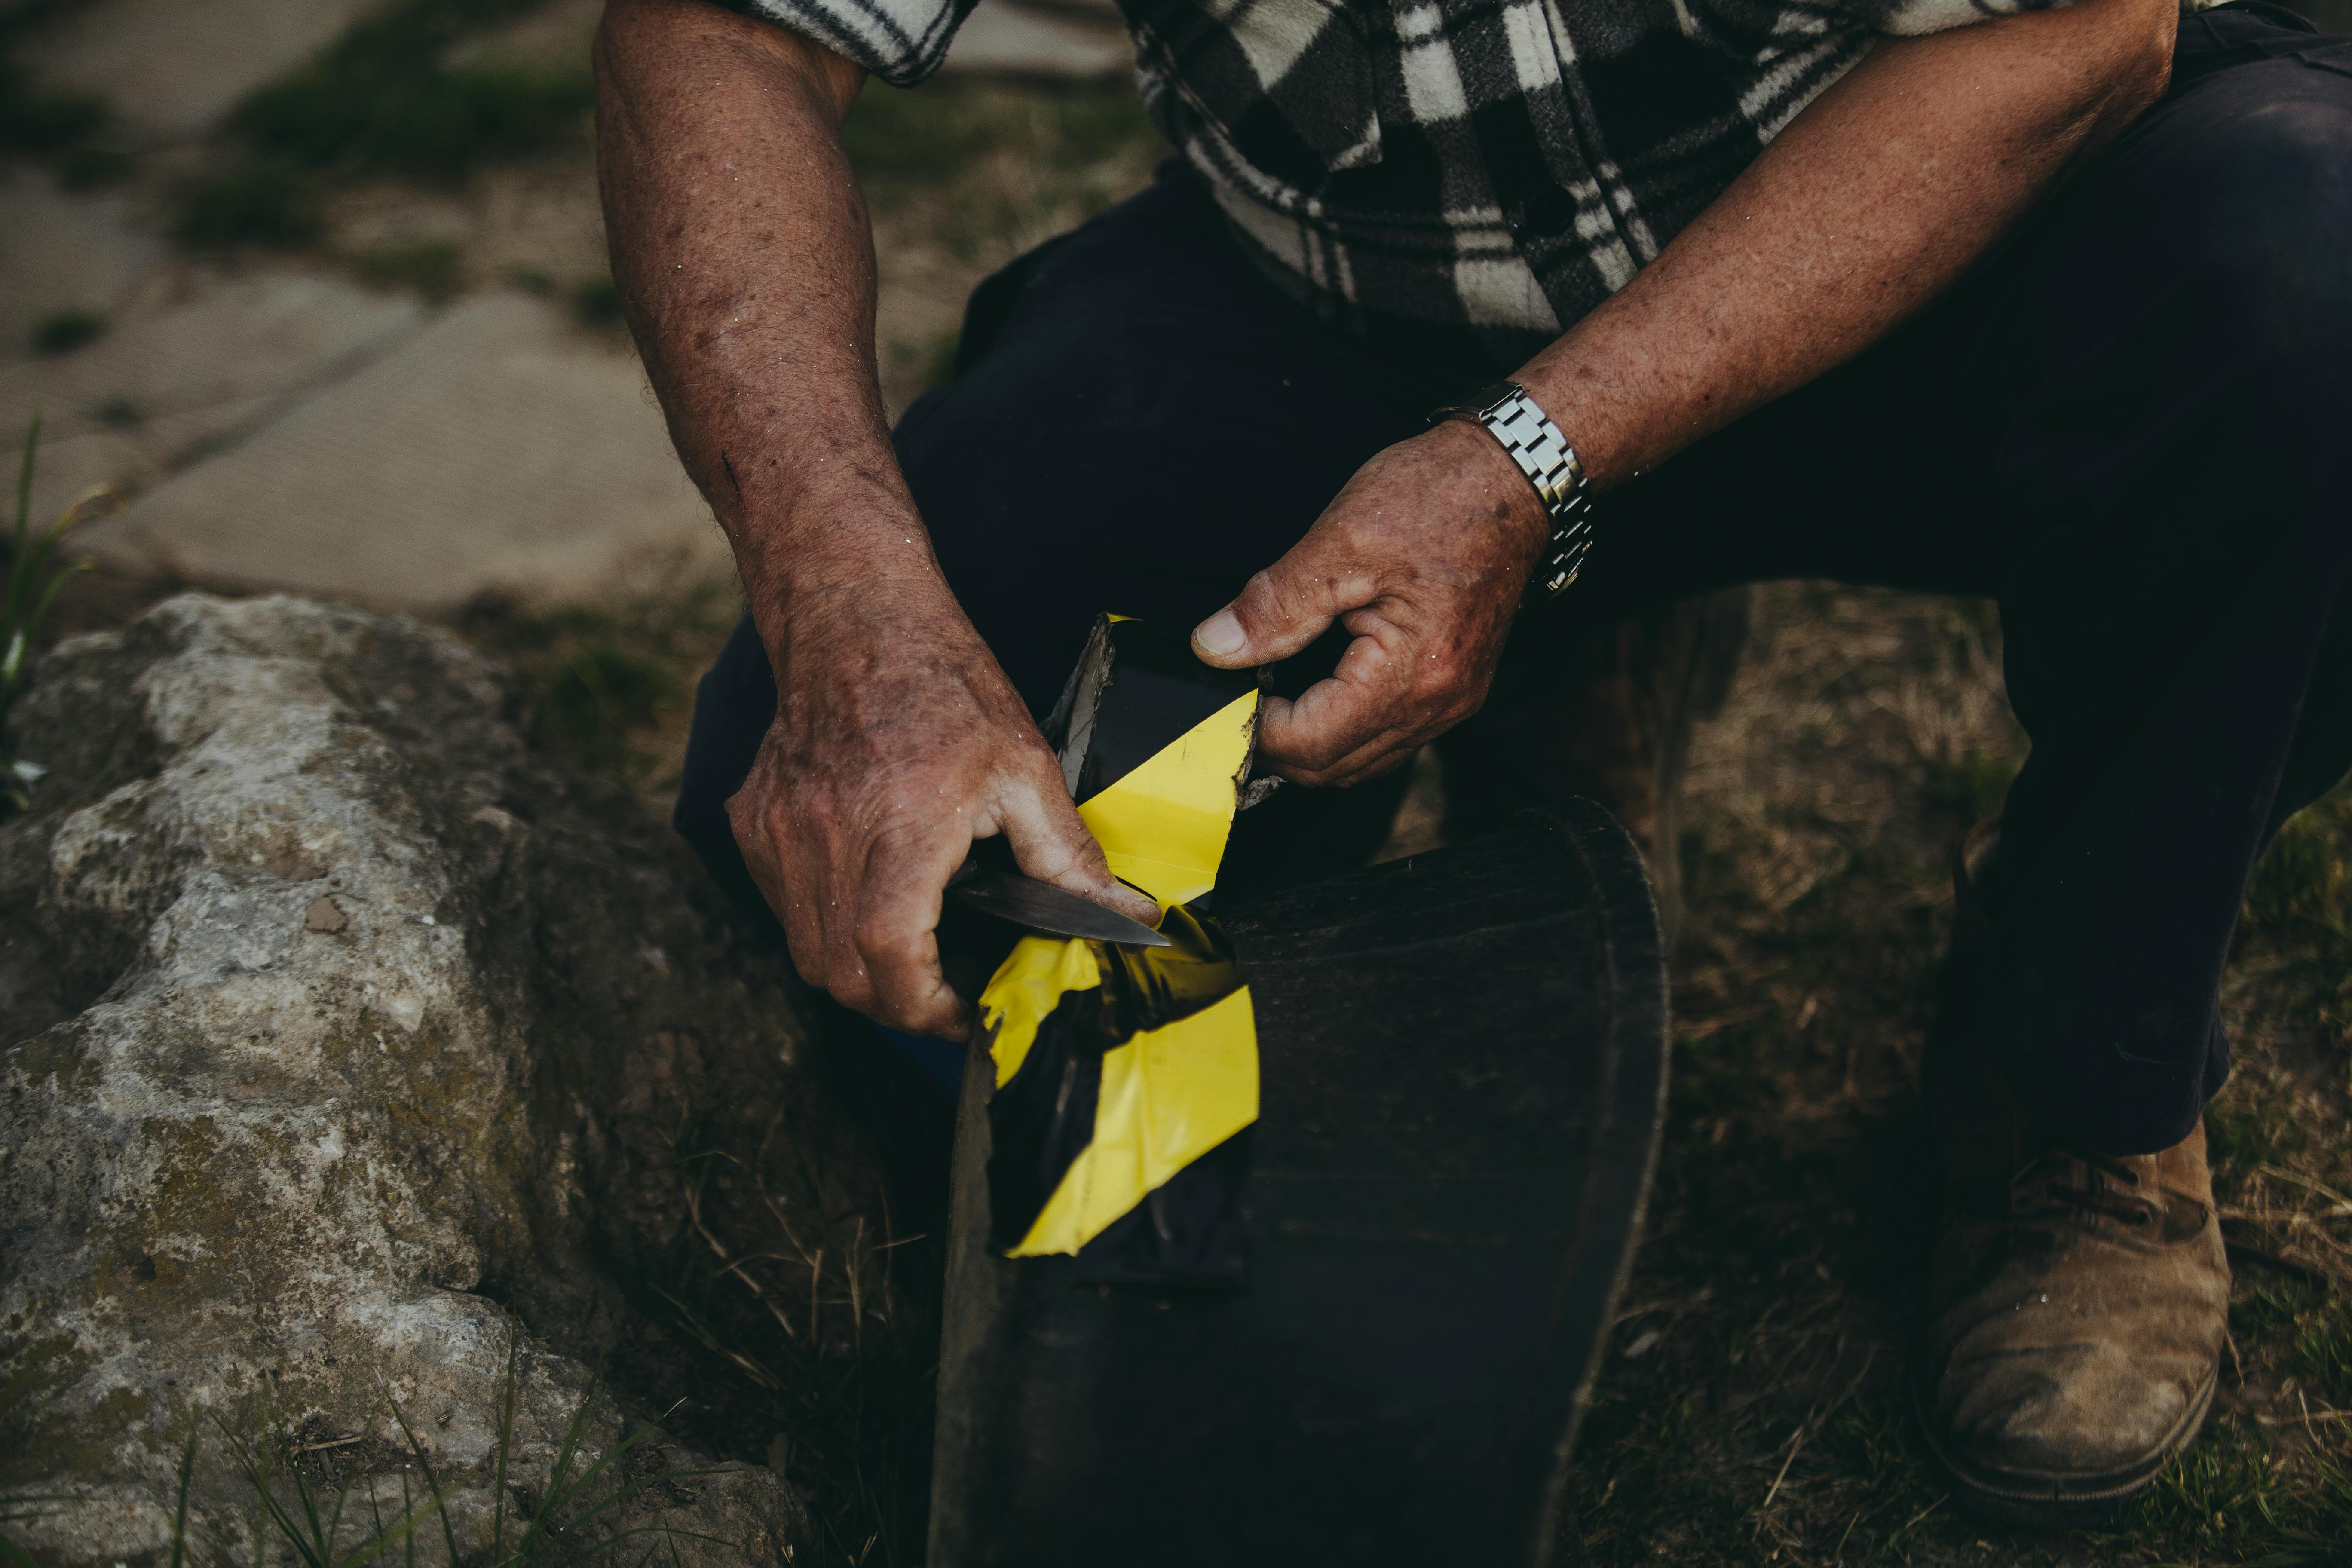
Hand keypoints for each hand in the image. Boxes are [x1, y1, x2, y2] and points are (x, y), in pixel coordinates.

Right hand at [727, 582, 1158, 1039]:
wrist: (854, 614)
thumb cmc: (942, 683)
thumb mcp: (1025, 767)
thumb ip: (1068, 856)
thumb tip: (1127, 917)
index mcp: (901, 824)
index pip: (890, 956)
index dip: (929, 1006)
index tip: (967, 1011)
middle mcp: (828, 834)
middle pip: (842, 974)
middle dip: (899, 1005)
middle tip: (949, 992)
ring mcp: (781, 831)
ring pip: (807, 951)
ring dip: (861, 971)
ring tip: (915, 949)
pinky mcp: (753, 823)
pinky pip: (786, 908)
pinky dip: (826, 925)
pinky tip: (871, 894)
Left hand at [1190, 419, 1548, 785]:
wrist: (1512, 475)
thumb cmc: (1439, 496)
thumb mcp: (1342, 539)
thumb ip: (1275, 604)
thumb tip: (1215, 648)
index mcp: (1413, 673)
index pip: (1312, 743)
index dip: (1255, 727)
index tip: (1226, 687)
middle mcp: (1439, 703)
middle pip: (1335, 768)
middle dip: (1276, 742)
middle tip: (1239, 691)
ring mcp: (1452, 701)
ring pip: (1361, 760)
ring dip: (1309, 739)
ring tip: (1271, 689)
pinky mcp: (1454, 687)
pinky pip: (1388, 735)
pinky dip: (1343, 724)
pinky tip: (1316, 686)